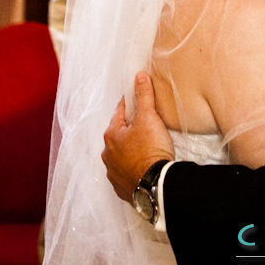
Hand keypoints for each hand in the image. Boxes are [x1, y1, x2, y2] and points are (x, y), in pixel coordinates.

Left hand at [102, 71, 174, 200]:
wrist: (156, 186)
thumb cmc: (150, 149)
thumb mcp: (149, 117)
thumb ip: (143, 96)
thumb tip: (139, 76)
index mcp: (111, 135)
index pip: (120, 112)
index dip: (130, 103)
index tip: (138, 99)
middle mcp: (107, 154)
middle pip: (119, 134)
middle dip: (130, 128)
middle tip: (145, 124)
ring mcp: (114, 173)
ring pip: (121, 155)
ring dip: (130, 150)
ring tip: (145, 147)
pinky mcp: (122, 188)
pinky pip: (126, 173)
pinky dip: (133, 168)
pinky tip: (143, 167)